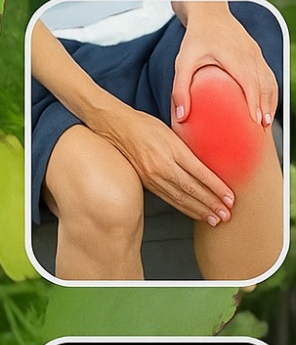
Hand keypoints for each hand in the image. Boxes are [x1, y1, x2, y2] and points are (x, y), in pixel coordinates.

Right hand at [98, 104, 234, 224]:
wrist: (115, 127)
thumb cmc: (144, 124)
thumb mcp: (171, 131)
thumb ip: (187, 149)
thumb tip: (206, 165)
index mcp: (172, 150)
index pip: (200, 173)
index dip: (217, 188)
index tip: (230, 198)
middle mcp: (162, 166)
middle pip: (191, 189)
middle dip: (211, 204)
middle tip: (226, 215)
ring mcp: (152, 176)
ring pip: (180, 198)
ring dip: (199, 210)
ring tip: (214, 219)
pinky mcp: (146, 182)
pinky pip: (168, 198)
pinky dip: (183, 207)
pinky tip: (193, 213)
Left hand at [171, 1, 276, 127]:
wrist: (209, 13)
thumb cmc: (195, 38)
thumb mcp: (183, 62)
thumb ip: (180, 89)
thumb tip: (181, 116)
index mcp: (234, 57)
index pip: (250, 83)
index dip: (255, 103)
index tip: (255, 122)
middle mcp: (249, 55)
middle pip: (264, 85)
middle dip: (265, 108)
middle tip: (261, 129)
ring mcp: (256, 54)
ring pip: (269, 81)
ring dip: (270, 101)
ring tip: (265, 122)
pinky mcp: (257, 53)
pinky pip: (268, 74)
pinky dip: (270, 91)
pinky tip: (266, 104)